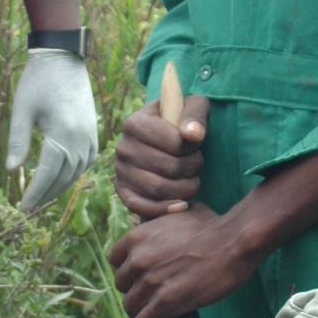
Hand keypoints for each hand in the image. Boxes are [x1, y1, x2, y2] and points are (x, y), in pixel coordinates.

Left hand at [5, 50, 98, 212]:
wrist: (63, 58)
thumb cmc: (38, 81)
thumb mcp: (22, 110)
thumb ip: (18, 141)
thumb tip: (12, 171)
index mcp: (63, 133)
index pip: (48, 173)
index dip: (36, 192)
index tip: (23, 206)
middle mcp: (82, 137)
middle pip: (64, 176)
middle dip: (46, 193)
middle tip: (29, 205)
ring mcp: (91, 134)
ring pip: (78, 171)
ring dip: (61, 185)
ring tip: (43, 194)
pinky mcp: (94, 130)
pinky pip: (88, 160)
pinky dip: (75, 172)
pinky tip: (63, 177)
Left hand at [109, 206, 258, 317]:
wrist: (232, 243)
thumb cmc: (214, 226)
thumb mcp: (180, 213)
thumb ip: (166, 218)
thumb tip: (174, 211)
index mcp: (137, 237)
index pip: (115, 260)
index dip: (127, 270)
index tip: (137, 276)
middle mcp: (137, 259)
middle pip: (122, 285)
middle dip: (134, 290)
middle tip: (148, 297)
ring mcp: (149, 282)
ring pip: (131, 306)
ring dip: (139, 312)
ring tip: (149, 316)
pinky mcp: (165, 303)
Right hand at [114, 96, 209, 217]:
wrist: (164, 139)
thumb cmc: (181, 122)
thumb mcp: (193, 107)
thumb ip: (196, 114)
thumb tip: (192, 134)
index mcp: (135, 123)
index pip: (174, 142)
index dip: (192, 147)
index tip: (195, 144)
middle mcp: (123, 147)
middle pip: (168, 168)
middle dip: (192, 169)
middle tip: (197, 165)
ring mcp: (121, 170)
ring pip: (157, 189)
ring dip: (185, 189)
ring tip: (192, 181)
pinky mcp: (122, 190)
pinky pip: (140, 206)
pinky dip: (163, 209)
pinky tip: (182, 206)